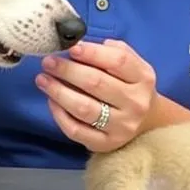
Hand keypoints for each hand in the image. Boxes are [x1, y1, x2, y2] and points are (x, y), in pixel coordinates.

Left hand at [36, 39, 156, 152]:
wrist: (147, 119)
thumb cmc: (129, 82)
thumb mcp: (128, 61)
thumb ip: (108, 50)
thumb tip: (78, 45)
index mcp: (143, 77)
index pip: (117, 61)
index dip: (92, 52)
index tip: (71, 48)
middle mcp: (135, 103)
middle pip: (97, 83)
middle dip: (67, 70)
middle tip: (48, 62)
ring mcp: (122, 126)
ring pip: (84, 109)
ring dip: (59, 92)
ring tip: (42, 79)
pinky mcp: (107, 144)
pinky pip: (77, 130)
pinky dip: (59, 115)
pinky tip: (51, 100)